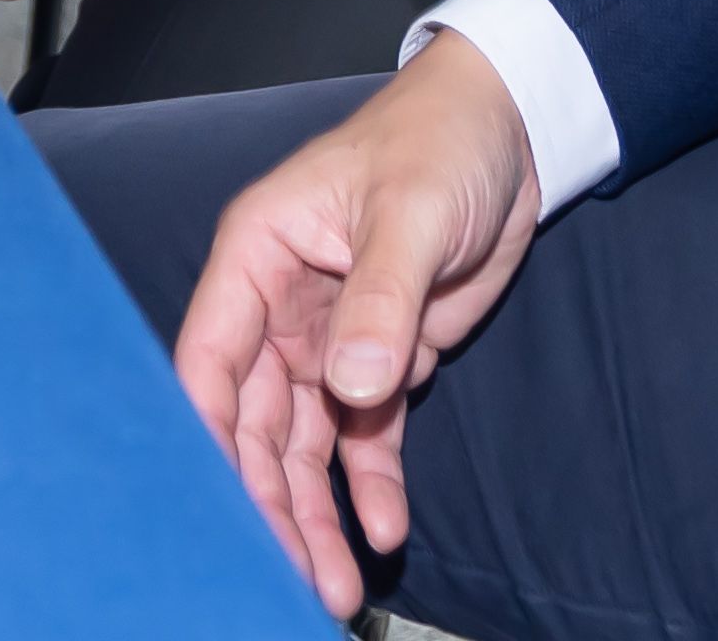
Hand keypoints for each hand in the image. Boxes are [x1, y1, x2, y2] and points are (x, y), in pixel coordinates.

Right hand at [171, 35, 548, 610]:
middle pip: (253, 423)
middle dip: (268, 500)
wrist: (512, 132)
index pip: (209, 360)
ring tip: (333, 585)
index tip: (217, 508)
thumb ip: (378, 299)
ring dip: (314, 512)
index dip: (205, 436)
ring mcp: (327, 338)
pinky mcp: (381, 359)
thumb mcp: (410, 212)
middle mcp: (278, 306)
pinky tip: (383, 527)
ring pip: (304, 444)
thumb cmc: (440, 141)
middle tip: (291, 574)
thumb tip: (348, 385)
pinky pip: (365, 436)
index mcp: (257, 254)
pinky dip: (370, 485)